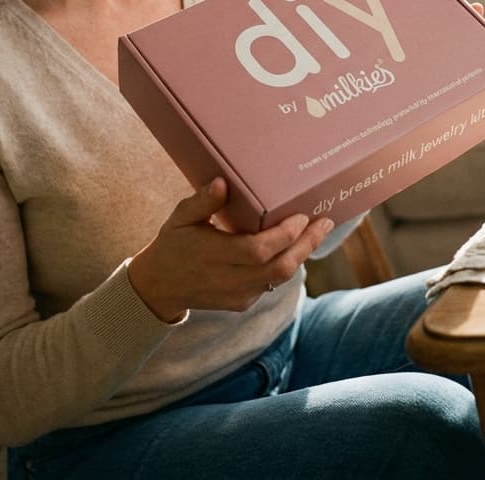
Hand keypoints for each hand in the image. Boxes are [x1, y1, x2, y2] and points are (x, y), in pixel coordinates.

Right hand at [128, 178, 333, 322]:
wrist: (159, 287)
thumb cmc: (173, 244)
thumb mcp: (180, 217)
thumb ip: (202, 201)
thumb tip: (223, 182)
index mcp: (213, 255)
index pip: (259, 250)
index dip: (284, 235)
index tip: (302, 215)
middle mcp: (229, 279)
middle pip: (279, 268)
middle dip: (307, 244)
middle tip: (325, 221)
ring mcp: (238, 295)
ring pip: (280, 278)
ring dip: (301, 254)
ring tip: (317, 230)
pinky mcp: (243, 303)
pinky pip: (272, 283)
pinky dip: (286, 263)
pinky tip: (296, 245)